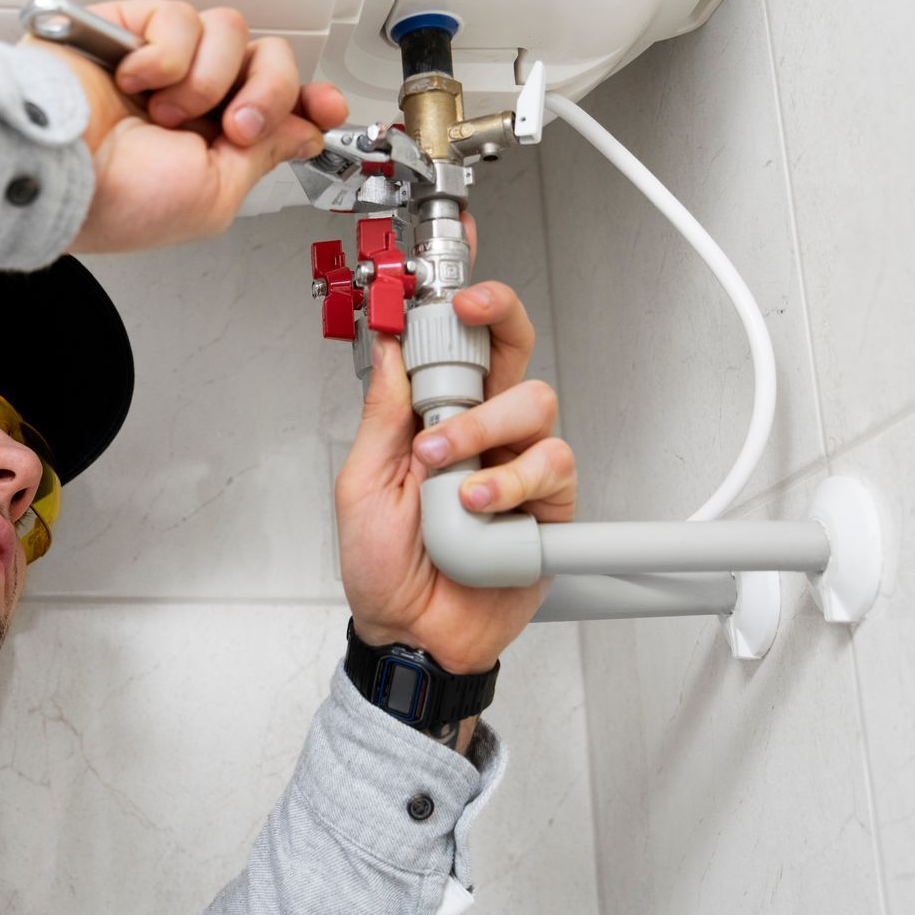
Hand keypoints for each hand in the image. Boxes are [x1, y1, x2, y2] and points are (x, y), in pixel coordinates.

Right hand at [34, 0, 348, 253]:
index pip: (277, 103)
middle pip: (267, 59)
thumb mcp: (215, 195)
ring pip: (229, 32)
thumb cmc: (116, 200)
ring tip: (166, 111)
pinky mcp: (128, 28)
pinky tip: (135, 81)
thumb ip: (264, 155)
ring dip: (207, 79)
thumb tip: (303, 131)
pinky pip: (180, 17)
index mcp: (212, 142)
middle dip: (265, 93)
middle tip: (234, 125)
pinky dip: (166, 56)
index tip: (326, 107)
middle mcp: (192, 97)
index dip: (308, 100)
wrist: (56, 170)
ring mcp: (161, 61)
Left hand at [334, 251, 577, 673]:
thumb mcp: (361, 482)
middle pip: (514, 348)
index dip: (464, 304)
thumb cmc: (383, 566)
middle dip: (498, 317)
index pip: (457, 345)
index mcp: (434, 417)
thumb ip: (382, 414)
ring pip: (535, 402)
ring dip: (484, 427)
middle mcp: (482, 431)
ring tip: (446, 468)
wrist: (410, 633)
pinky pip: (552, 467)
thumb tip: (389, 347)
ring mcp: (518, 464)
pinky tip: (480, 505)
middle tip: (468, 315)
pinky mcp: (548, 506)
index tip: (447, 282)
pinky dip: (512, 482)